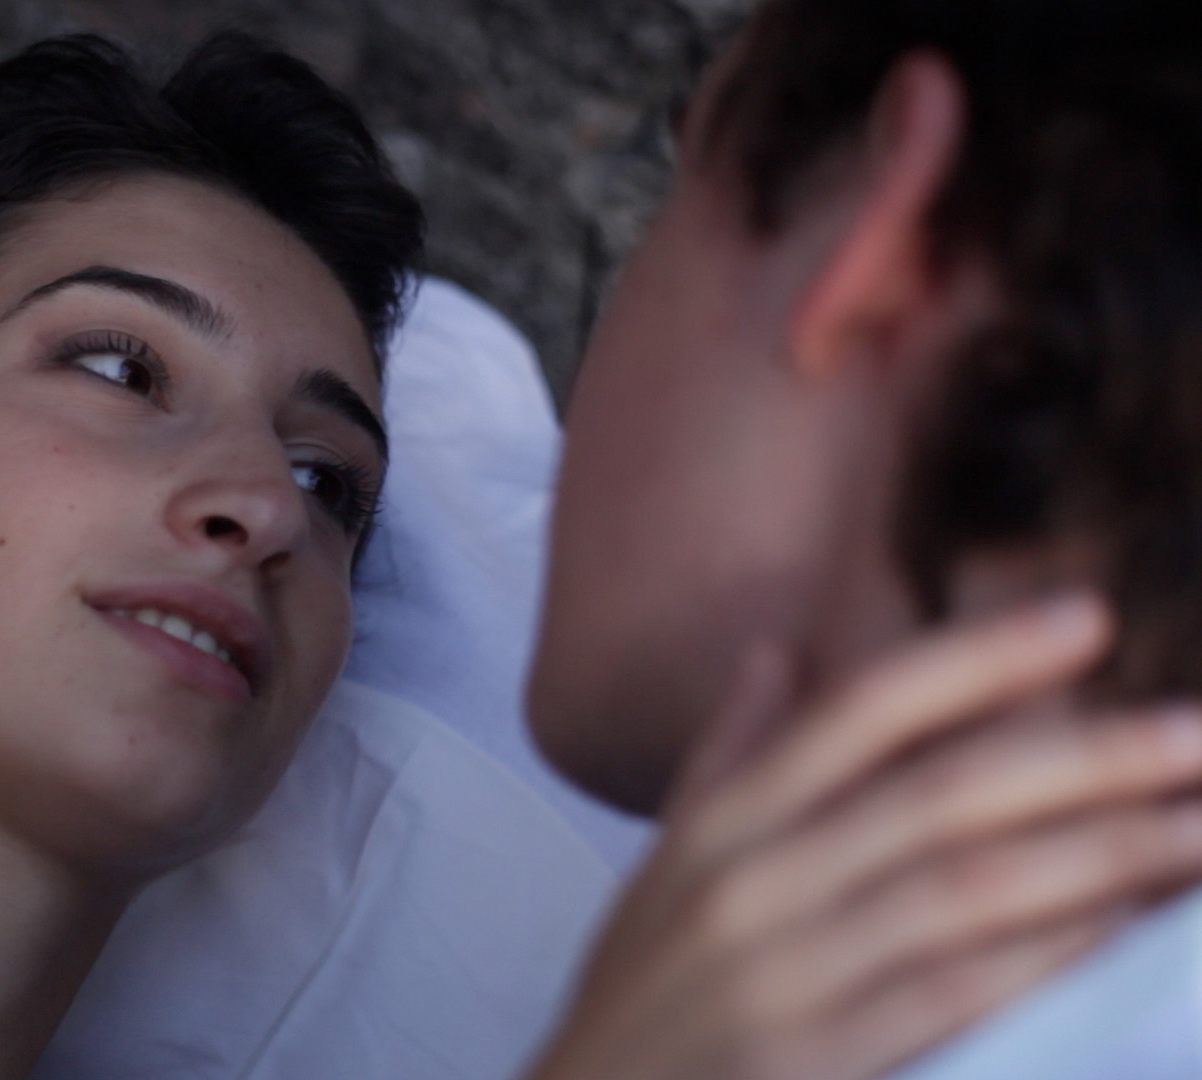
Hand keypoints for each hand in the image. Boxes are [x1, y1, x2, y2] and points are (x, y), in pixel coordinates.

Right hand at [532, 594, 1201, 1079]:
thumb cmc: (638, 999)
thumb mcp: (665, 870)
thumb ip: (725, 758)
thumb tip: (775, 652)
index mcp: (718, 823)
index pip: (858, 711)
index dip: (975, 658)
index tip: (1084, 618)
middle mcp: (749, 882)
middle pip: (938, 795)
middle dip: (1083, 759)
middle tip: (1197, 733)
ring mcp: (783, 974)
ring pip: (967, 890)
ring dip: (1101, 857)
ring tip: (1195, 830)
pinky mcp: (812, 1060)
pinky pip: (958, 994)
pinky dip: (1050, 957)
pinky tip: (1122, 930)